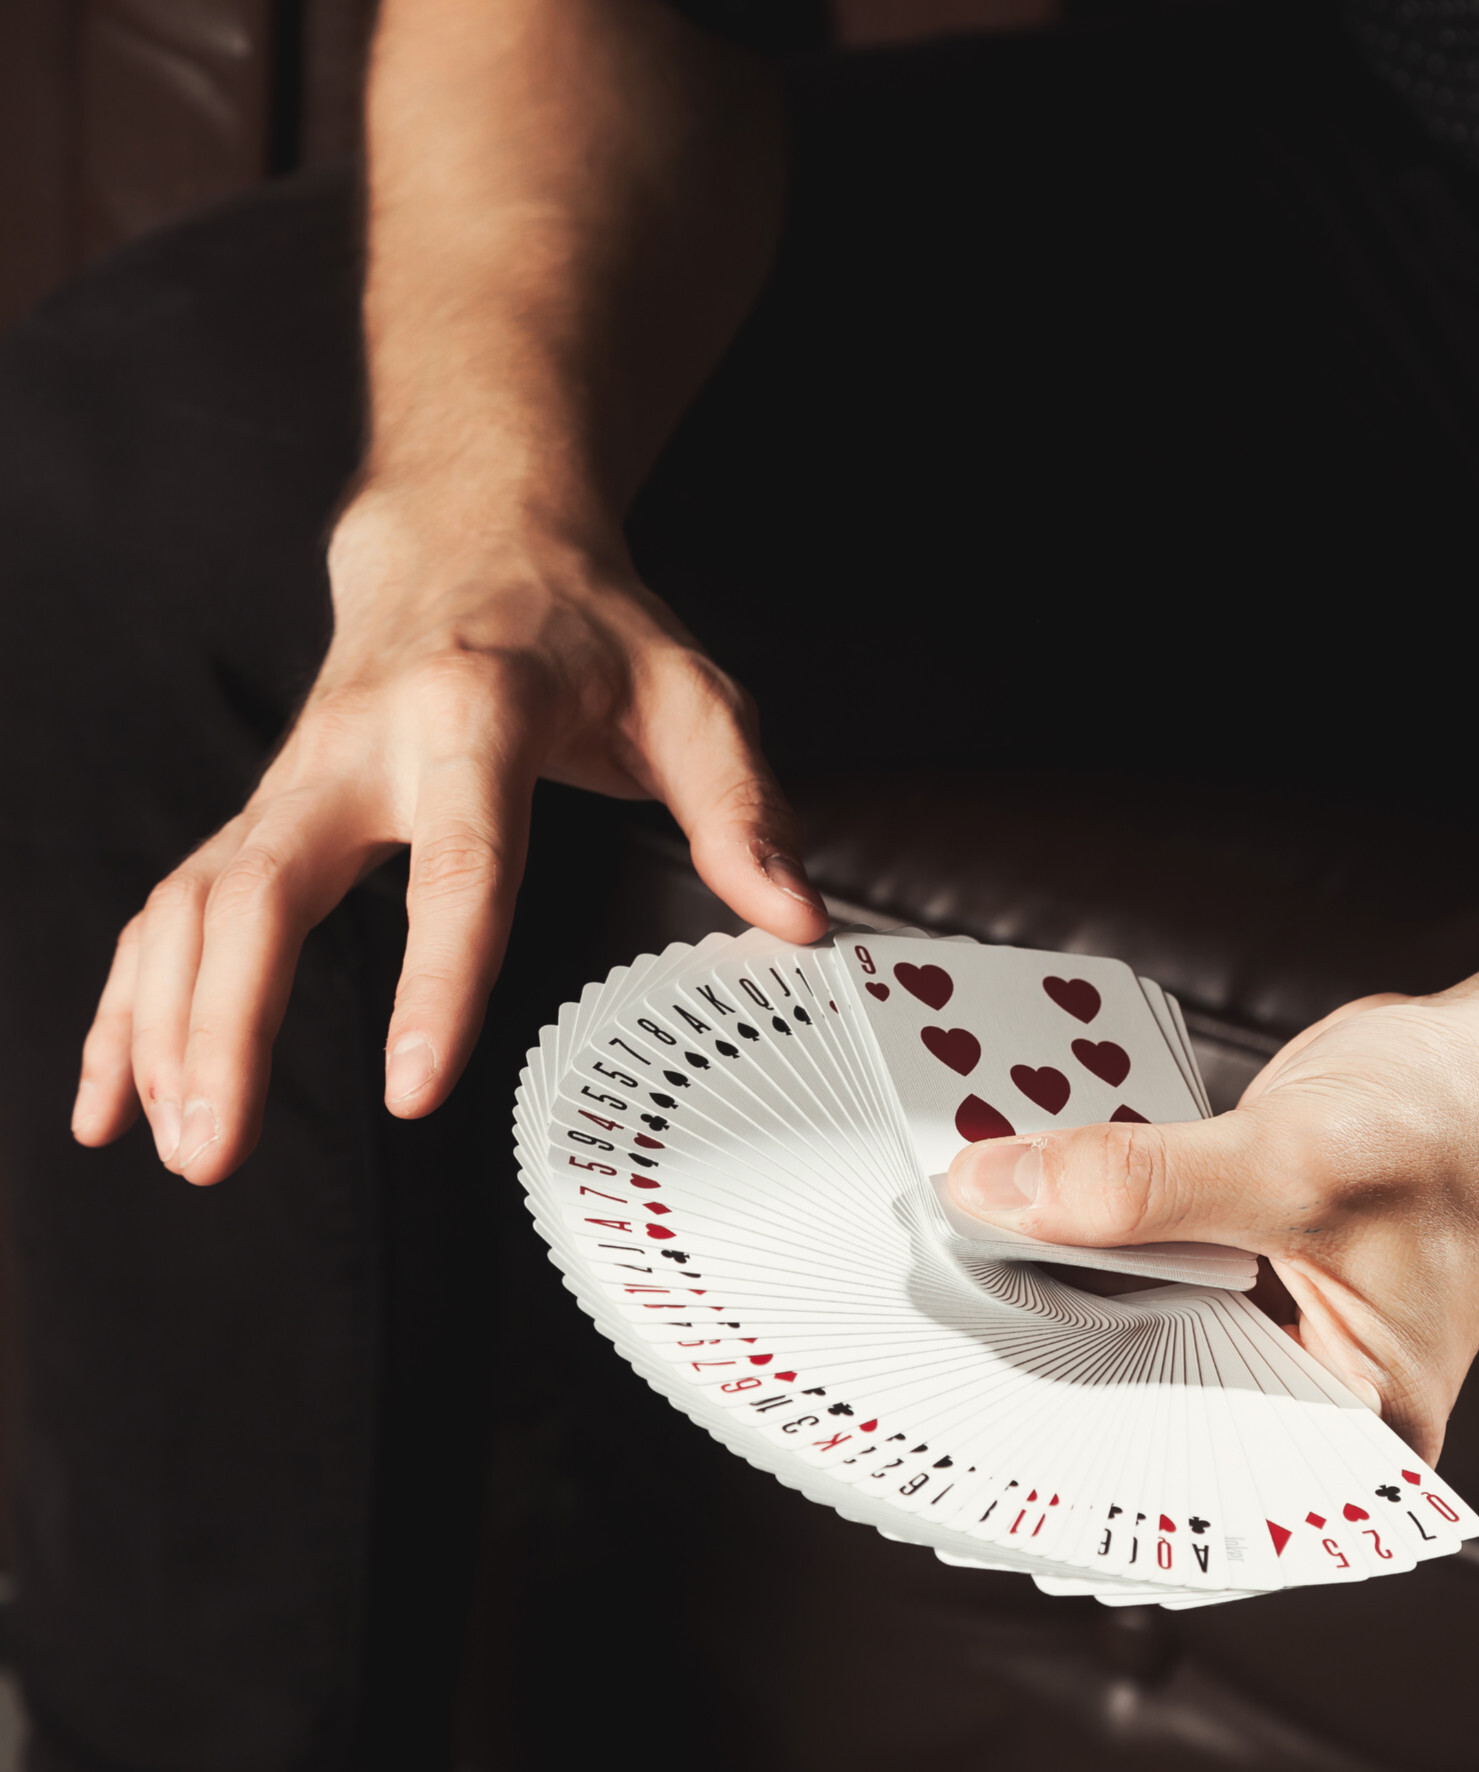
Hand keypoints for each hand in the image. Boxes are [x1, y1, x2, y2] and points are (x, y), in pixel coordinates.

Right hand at [70, 485, 830, 1183]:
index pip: (455, 865)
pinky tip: (114, 1097)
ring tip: (177, 1150)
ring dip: (164, 1030)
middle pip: (264, 891)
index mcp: (474, 716)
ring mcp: (291, 779)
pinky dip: (132, 1003)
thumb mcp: (692, 697)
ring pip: (194, 906)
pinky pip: (172, 910)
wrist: (470, 534)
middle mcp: (356, 746)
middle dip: (227, 1026)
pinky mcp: (260, 810)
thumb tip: (795, 922)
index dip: (435, 981)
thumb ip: (742, 810)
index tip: (413, 1088)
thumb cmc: (584, 629)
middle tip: (218, 1151)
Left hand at [946, 981, 1478, 1459]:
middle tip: (928, 1332)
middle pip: (1140, 1397)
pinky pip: (1134, 1257)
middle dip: (1042, 1357)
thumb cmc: (1467, 1129)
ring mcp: (1262, 1328)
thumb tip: (998, 1192)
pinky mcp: (1231, 1261)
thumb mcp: (1297, 1162)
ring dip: (1048, 1283)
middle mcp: (1299, 1397)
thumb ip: (1144, 1186)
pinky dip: (1082, 1225)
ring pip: (1126, 1319)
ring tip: (946, 1262)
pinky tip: (1007, 1199)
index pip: (1185, 1474)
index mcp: (1346, 1433)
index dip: (1074, 1449)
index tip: (965, 1418)